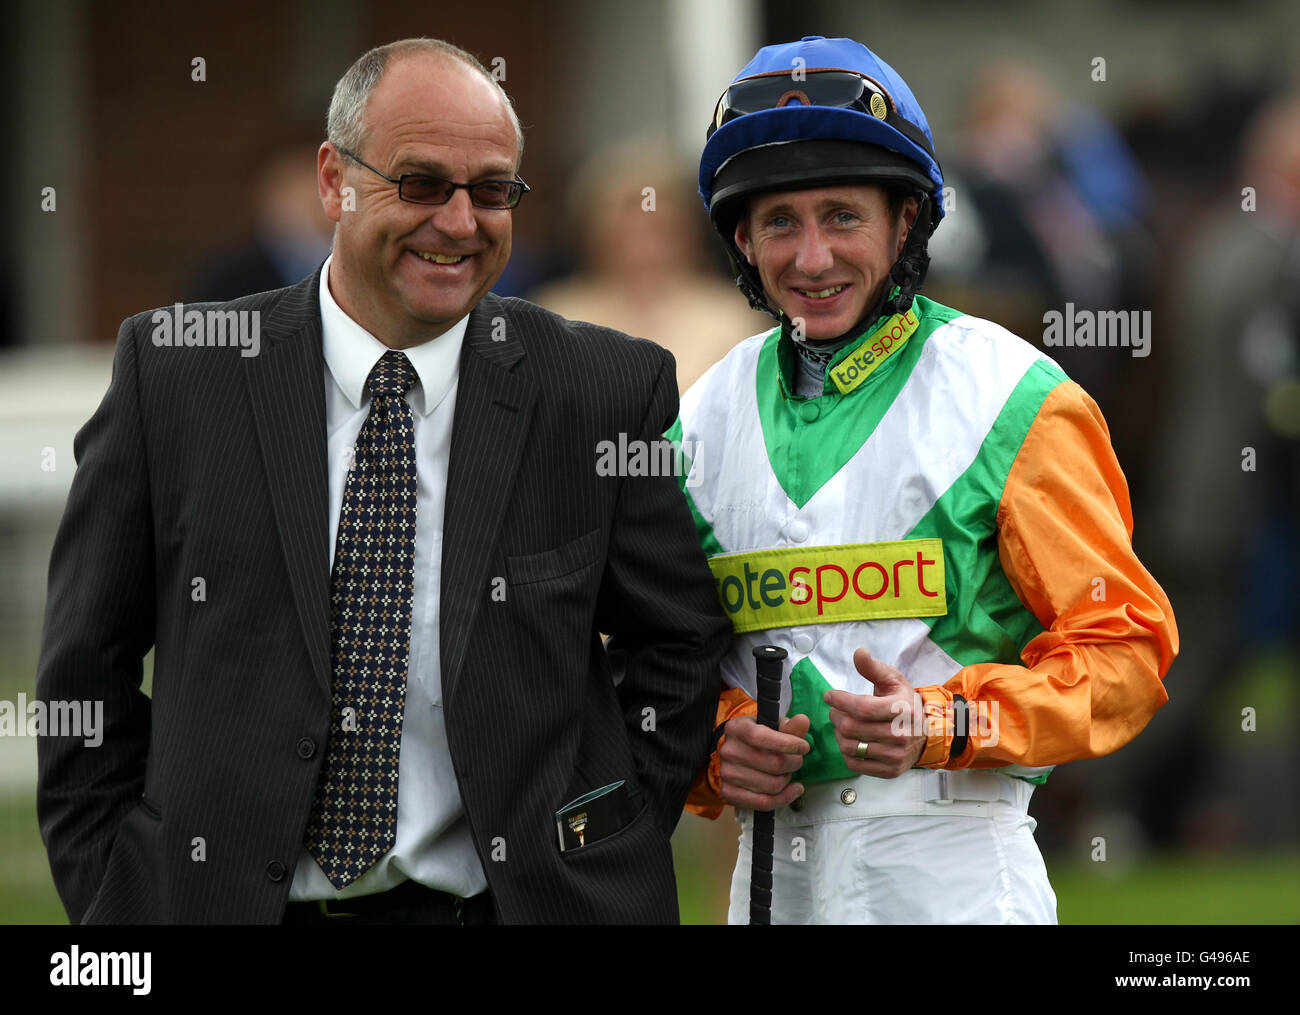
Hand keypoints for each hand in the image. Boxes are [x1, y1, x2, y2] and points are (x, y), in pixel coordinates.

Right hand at [719, 713, 810, 809]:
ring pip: (772, 785)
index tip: (804, 747)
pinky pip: (764, 802)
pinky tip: (793, 789)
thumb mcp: (771, 726)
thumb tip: (802, 721)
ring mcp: (727, 773)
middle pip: (773, 764)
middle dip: (794, 763)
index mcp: (737, 728)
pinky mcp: (729, 792)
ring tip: (787, 772)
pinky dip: (785, 798)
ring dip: (787, 779)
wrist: (736, 753)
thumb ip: (789, 726)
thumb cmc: (756, 739)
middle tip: (796, 760)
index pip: (761, 737)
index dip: (788, 744)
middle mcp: (729, 751)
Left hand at [825, 648, 925, 777]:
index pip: (863, 708)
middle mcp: (900, 735)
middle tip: (835, 710)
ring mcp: (895, 755)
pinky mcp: (889, 770)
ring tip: (842, 724)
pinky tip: (850, 740)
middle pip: (851, 727)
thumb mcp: (893, 681)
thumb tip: (858, 653)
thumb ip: (873, 668)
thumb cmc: (905, 703)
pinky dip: (845, 751)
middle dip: (836, 716)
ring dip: (838, 733)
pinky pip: (854, 763)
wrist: (927, 733)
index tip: (830, 696)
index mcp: (902, 710)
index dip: (840, 701)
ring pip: (849, 746)